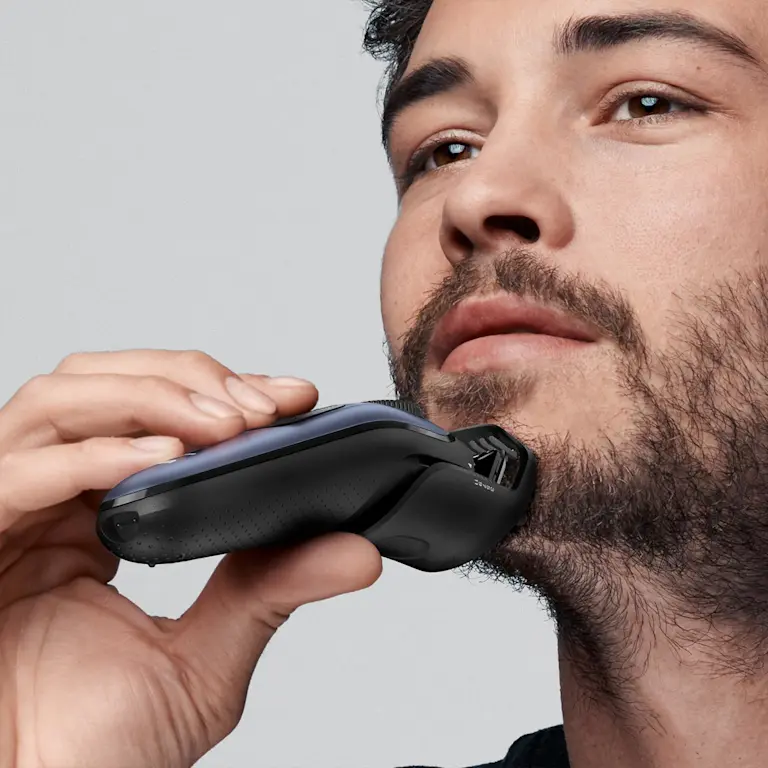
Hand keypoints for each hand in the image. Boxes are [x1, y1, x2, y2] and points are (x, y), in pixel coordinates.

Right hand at [0, 350, 382, 767]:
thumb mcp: (203, 659)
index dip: (219, 391)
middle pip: (103, 383)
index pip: (153, 416)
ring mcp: (9, 512)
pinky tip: (160, 460)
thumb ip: (271, 591)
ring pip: (61, 401)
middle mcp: (51, 502)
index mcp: (100, 517)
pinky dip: (95, 453)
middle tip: (259, 407)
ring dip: (151, 397)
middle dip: (188, 379)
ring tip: (222, 428)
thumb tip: (356, 550)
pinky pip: (19, 471)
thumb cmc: (92, 750)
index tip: (289, 397)